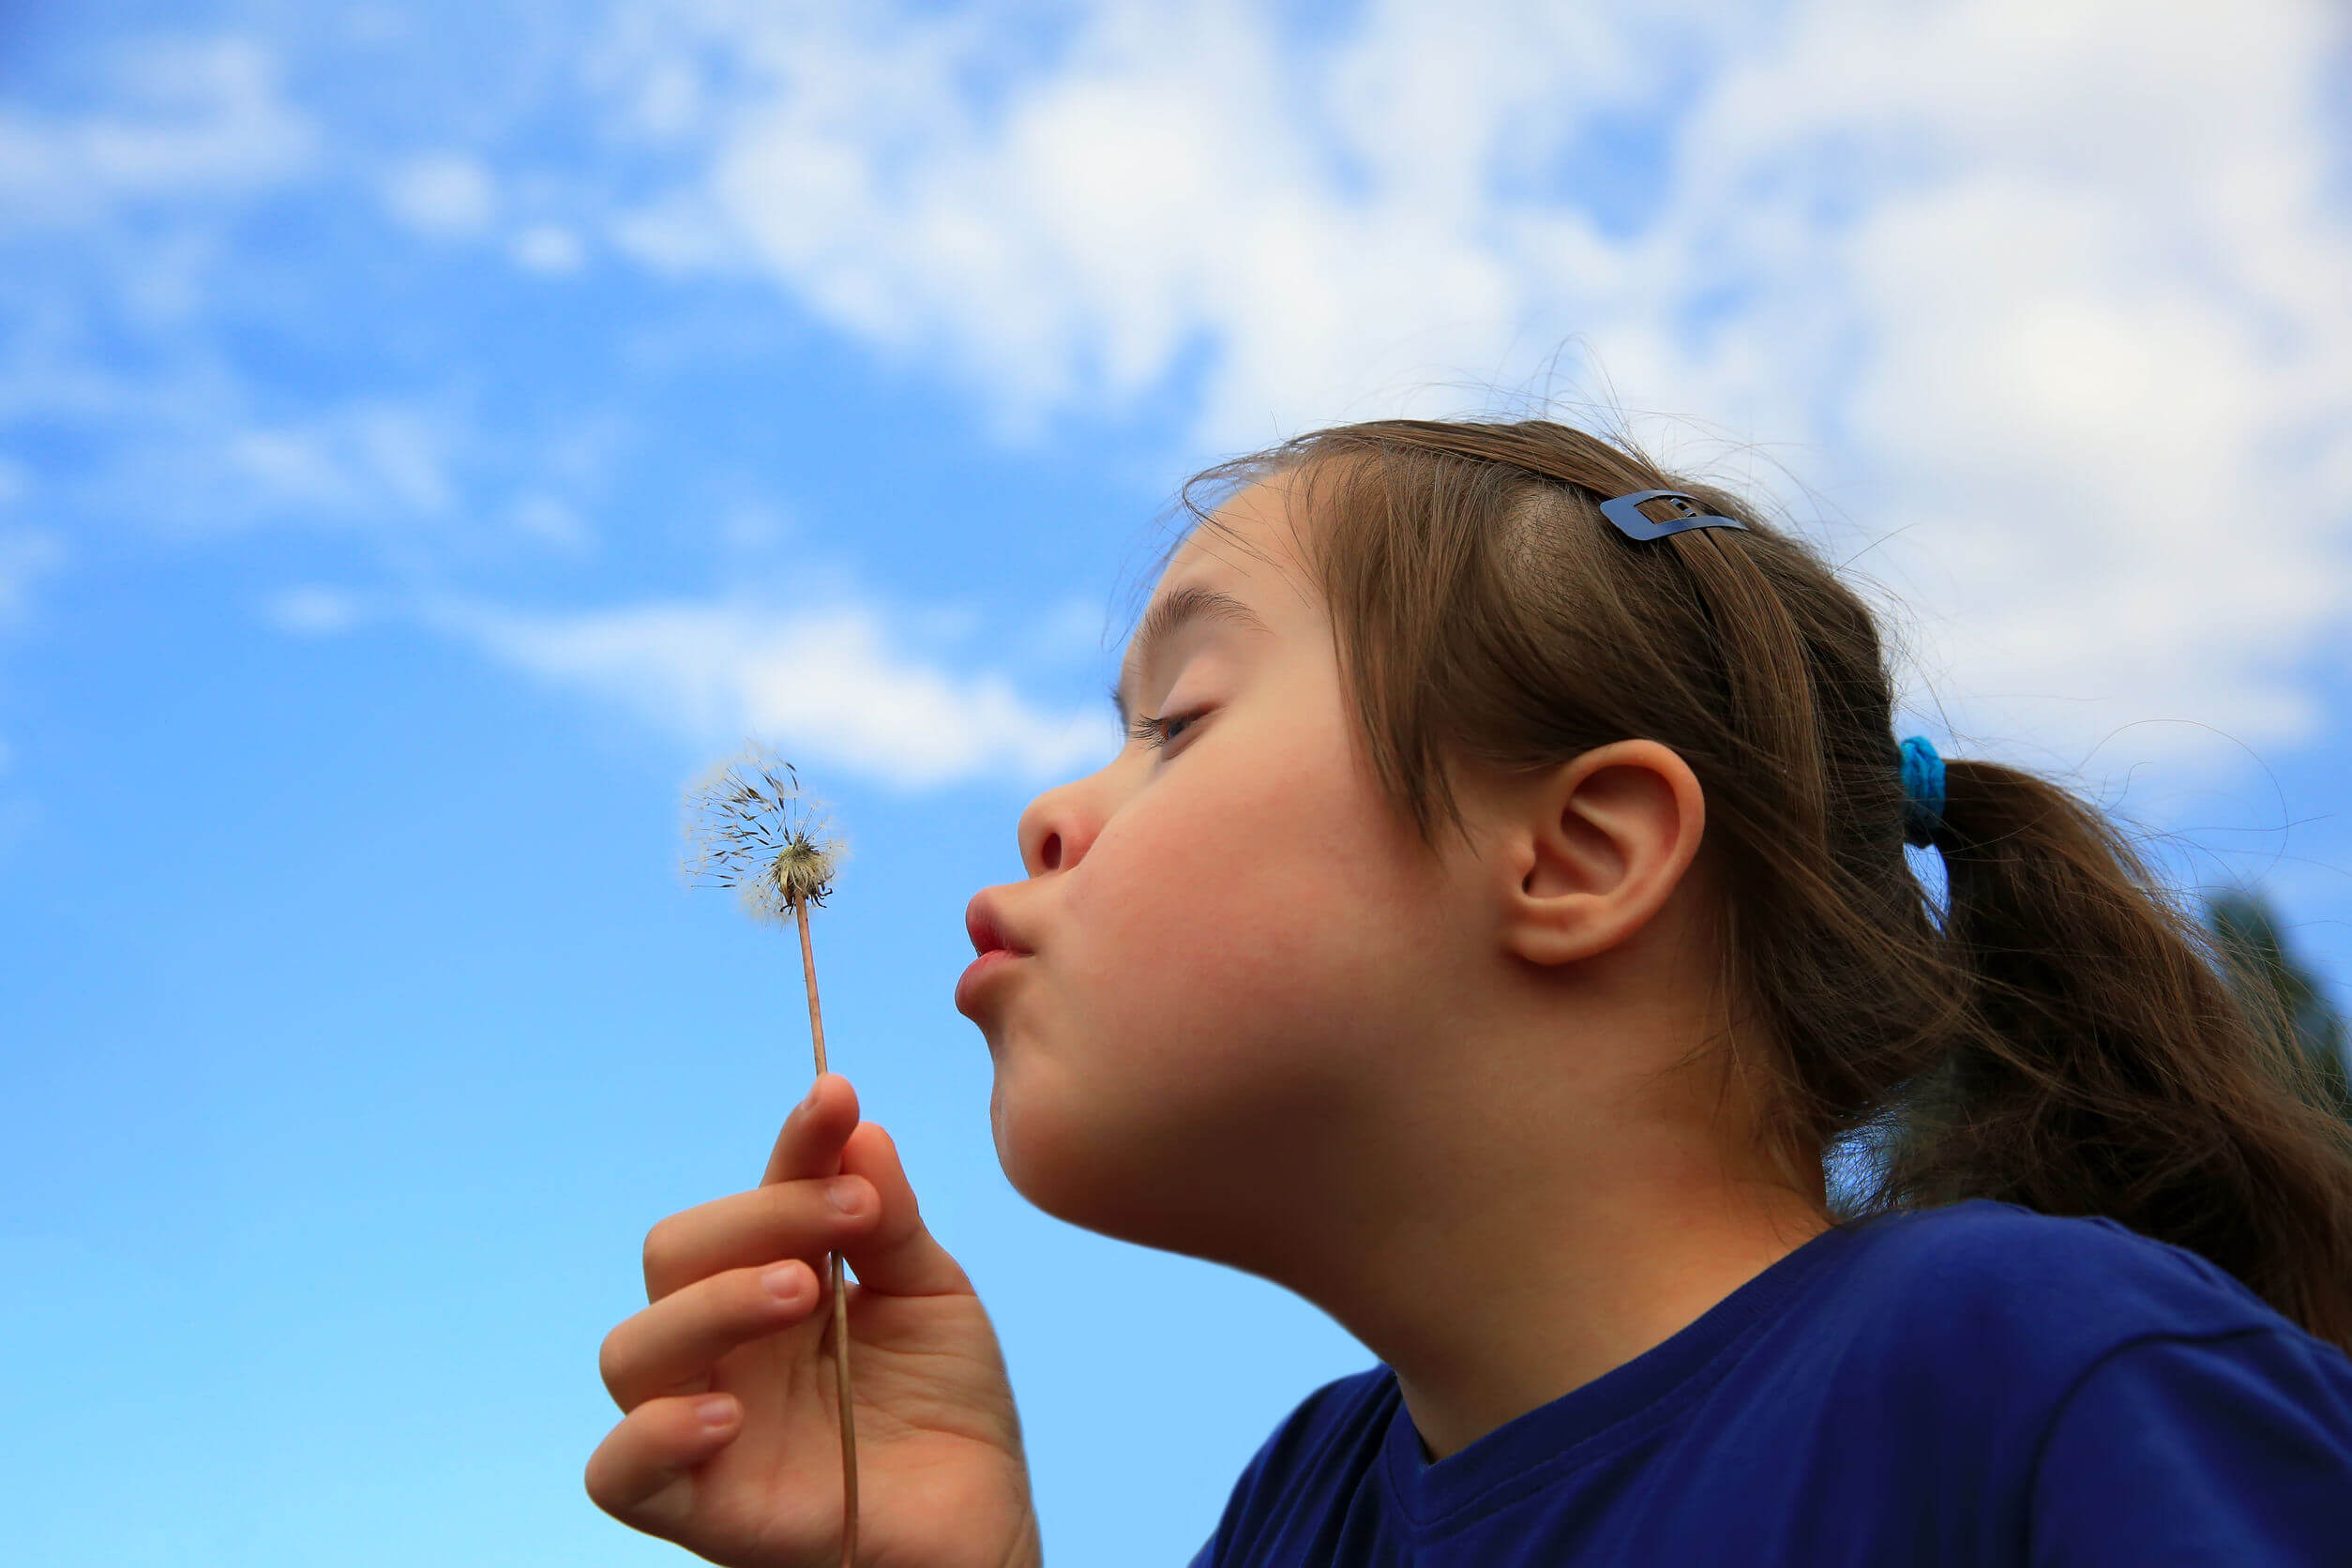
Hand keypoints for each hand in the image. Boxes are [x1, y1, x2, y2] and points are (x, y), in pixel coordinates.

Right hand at [588, 1074, 1043, 1567]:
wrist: (982, 1522)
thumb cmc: (949, 1409)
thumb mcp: (933, 1296)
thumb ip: (889, 1221)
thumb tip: (857, 1125)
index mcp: (773, 1280)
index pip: (757, 1196)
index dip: (792, 1145)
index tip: (838, 1098)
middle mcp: (724, 1345)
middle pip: (675, 1254)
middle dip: (758, 1218)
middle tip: (849, 1219)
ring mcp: (703, 1423)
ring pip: (632, 1350)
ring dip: (711, 1304)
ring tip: (803, 1292)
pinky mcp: (697, 1507)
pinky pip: (618, 1472)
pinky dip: (657, 1433)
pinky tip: (730, 1411)